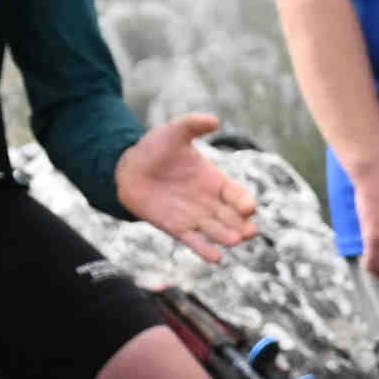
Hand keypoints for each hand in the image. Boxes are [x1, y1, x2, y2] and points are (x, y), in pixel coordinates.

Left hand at [118, 106, 260, 257]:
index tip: (248, 207)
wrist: (128, 169)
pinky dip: (206, 250)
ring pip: (218, 231)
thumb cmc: (154, 149)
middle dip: (243, 225)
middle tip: (250, 231)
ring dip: (228, 237)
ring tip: (235, 240)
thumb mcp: (174, 132)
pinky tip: (216, 258)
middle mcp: (210, 202)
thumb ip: (193, 125)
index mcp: (215, 181)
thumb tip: (215, 120)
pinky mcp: (178, 228)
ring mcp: (195, 217)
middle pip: (233, 218)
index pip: (237, 194)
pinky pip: (195, 242)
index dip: (244, 201)